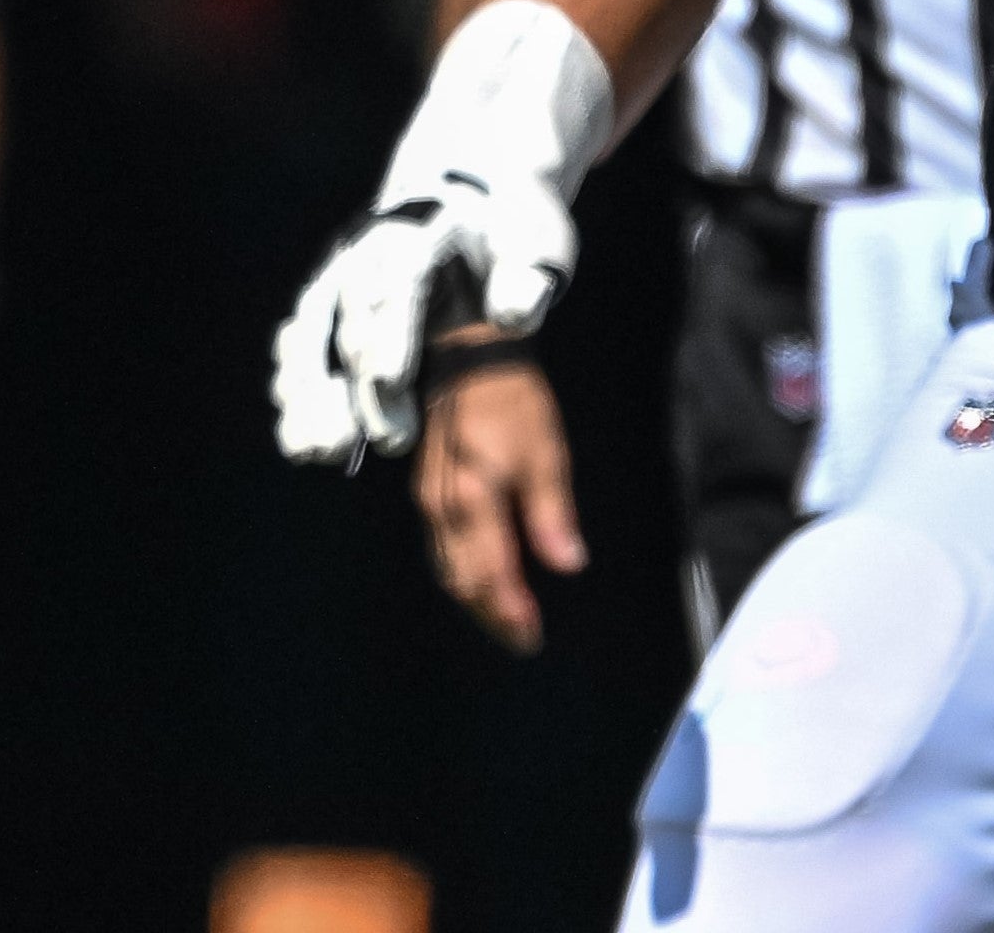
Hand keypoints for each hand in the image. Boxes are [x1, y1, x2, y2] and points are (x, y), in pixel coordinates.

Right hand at [270, 170, 577, 466]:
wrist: (469, 193)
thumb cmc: (505, 228)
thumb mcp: (534, 240)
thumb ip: (526, 278)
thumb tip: (511, 316)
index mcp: (417, 233)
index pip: (397, 281)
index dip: (389, 333)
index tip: (391, 383)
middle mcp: (365, 252)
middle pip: (349, 317)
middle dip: (358, 383)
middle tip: (389, 442)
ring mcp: (339, 276)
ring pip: (309, 334)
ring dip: (309, 395)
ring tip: (315, 452)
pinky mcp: (329, 303)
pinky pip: (300, 347)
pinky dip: (296, 392)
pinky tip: (300, 439)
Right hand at [417, 353, 585, 652]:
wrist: (467, 355)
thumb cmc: (513, 401)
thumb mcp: (546, 454)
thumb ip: (551, 514)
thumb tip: (567, 564)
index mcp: (473, 501)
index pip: (490, 574)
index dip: (510, 612)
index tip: (531, 637)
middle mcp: (441, 507)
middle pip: (459, 579)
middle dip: (489, 614)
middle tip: (521, 639)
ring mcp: (427, 498)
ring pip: (444, 566)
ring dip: (472, 597)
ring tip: (502, 617)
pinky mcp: (425, 488)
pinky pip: (438, 546)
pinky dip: (458, 571)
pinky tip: (479, 575)